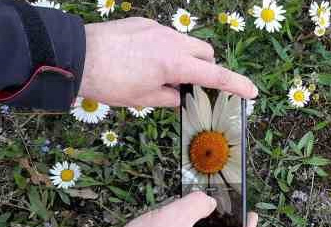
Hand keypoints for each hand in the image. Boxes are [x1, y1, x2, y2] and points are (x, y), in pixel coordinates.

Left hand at [79, 17, 257, 106]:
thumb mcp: (142, 99)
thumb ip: (168, 98)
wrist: (77, 56)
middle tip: (190, 85)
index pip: (216, 76)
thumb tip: (179, 96)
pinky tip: (142, 59)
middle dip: (205, 68)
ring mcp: (158, 29)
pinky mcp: (143, 23)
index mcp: (176, 64)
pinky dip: (164, 48)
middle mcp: (172, 42)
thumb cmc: (110, 82)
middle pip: (205, 53)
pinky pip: (165, 35)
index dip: (237, 85)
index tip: (252, 92)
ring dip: (185, 58)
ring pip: (186, 42)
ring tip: (162, 73)